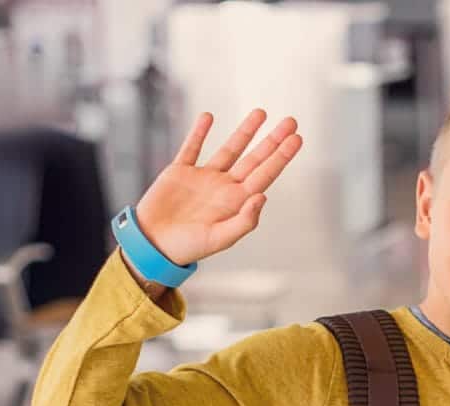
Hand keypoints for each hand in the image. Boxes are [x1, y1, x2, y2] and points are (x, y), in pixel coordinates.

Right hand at [133, 109, 302, 264]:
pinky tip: (208, 116)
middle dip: (272, 140)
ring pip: (229, 148)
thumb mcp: (220, 239)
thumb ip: (245, 220)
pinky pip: (191, 147)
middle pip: (254, 158)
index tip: (297, 138)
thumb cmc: (187, 247)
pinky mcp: (179, 172)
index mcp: (237, 201)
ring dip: (245, 131)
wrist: (152, 245)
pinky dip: (199, 132)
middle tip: (291, 121)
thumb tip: (263, 196)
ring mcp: (203, 177)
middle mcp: (224, 186)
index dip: (282, 156)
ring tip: (260, 112)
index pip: (266, 173)